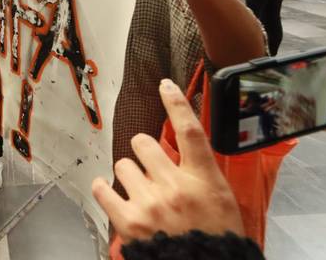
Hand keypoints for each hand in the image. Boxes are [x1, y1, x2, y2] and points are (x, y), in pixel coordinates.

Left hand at [92, 79, 243, 243]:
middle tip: (151, 168)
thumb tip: (184, 154)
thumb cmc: (216, 241)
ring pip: (123, 164)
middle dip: (144, 152)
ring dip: (129, 175)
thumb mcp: (222, 202)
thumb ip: (202, 174)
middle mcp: (176, 187)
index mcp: (204, 180)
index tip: (165, 85)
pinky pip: (103, 189)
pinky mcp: (129, 221)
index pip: (189, 130)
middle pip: (144, 142)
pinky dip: (103, 188)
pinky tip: (108, 189)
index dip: (176, 103)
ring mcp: (150, 203)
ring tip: (140, 192)